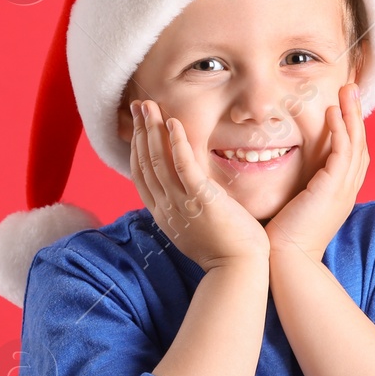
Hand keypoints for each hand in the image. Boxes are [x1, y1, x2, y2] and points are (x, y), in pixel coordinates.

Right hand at [130, 99, 269, 271]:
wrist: (238, 270)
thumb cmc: (225, 251)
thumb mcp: (194, 228)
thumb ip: (185, 208)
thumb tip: (186, 193)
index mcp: (163, 214)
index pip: (141, 176)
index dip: (137, 149)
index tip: (138, 127)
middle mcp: (166, 207)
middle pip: (145, 163)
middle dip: (141, 131)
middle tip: (139, 105)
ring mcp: (181, 203)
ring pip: (158, 160)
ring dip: (153, 130)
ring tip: (150, 106)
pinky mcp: (201, 199)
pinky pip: (183, 166)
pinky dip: (176, 142)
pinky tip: (174, 122)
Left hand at [265, 83, 368, 261]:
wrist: (287, 262)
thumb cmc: (283, 241)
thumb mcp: (294, 209)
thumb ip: (295, 189)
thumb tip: (282, 176)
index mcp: (338, 195)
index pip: (351, 155)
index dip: (350, 129)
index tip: (342, 106)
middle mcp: (346, 190)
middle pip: (360, 145)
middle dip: (357, 115)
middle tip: (352, 88)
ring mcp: (343, 190)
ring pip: (356, 144)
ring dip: (352, 114)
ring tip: (347, 90)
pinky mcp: (332, 189)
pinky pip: (342, 152)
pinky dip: (340, 130)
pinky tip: (332, 112)